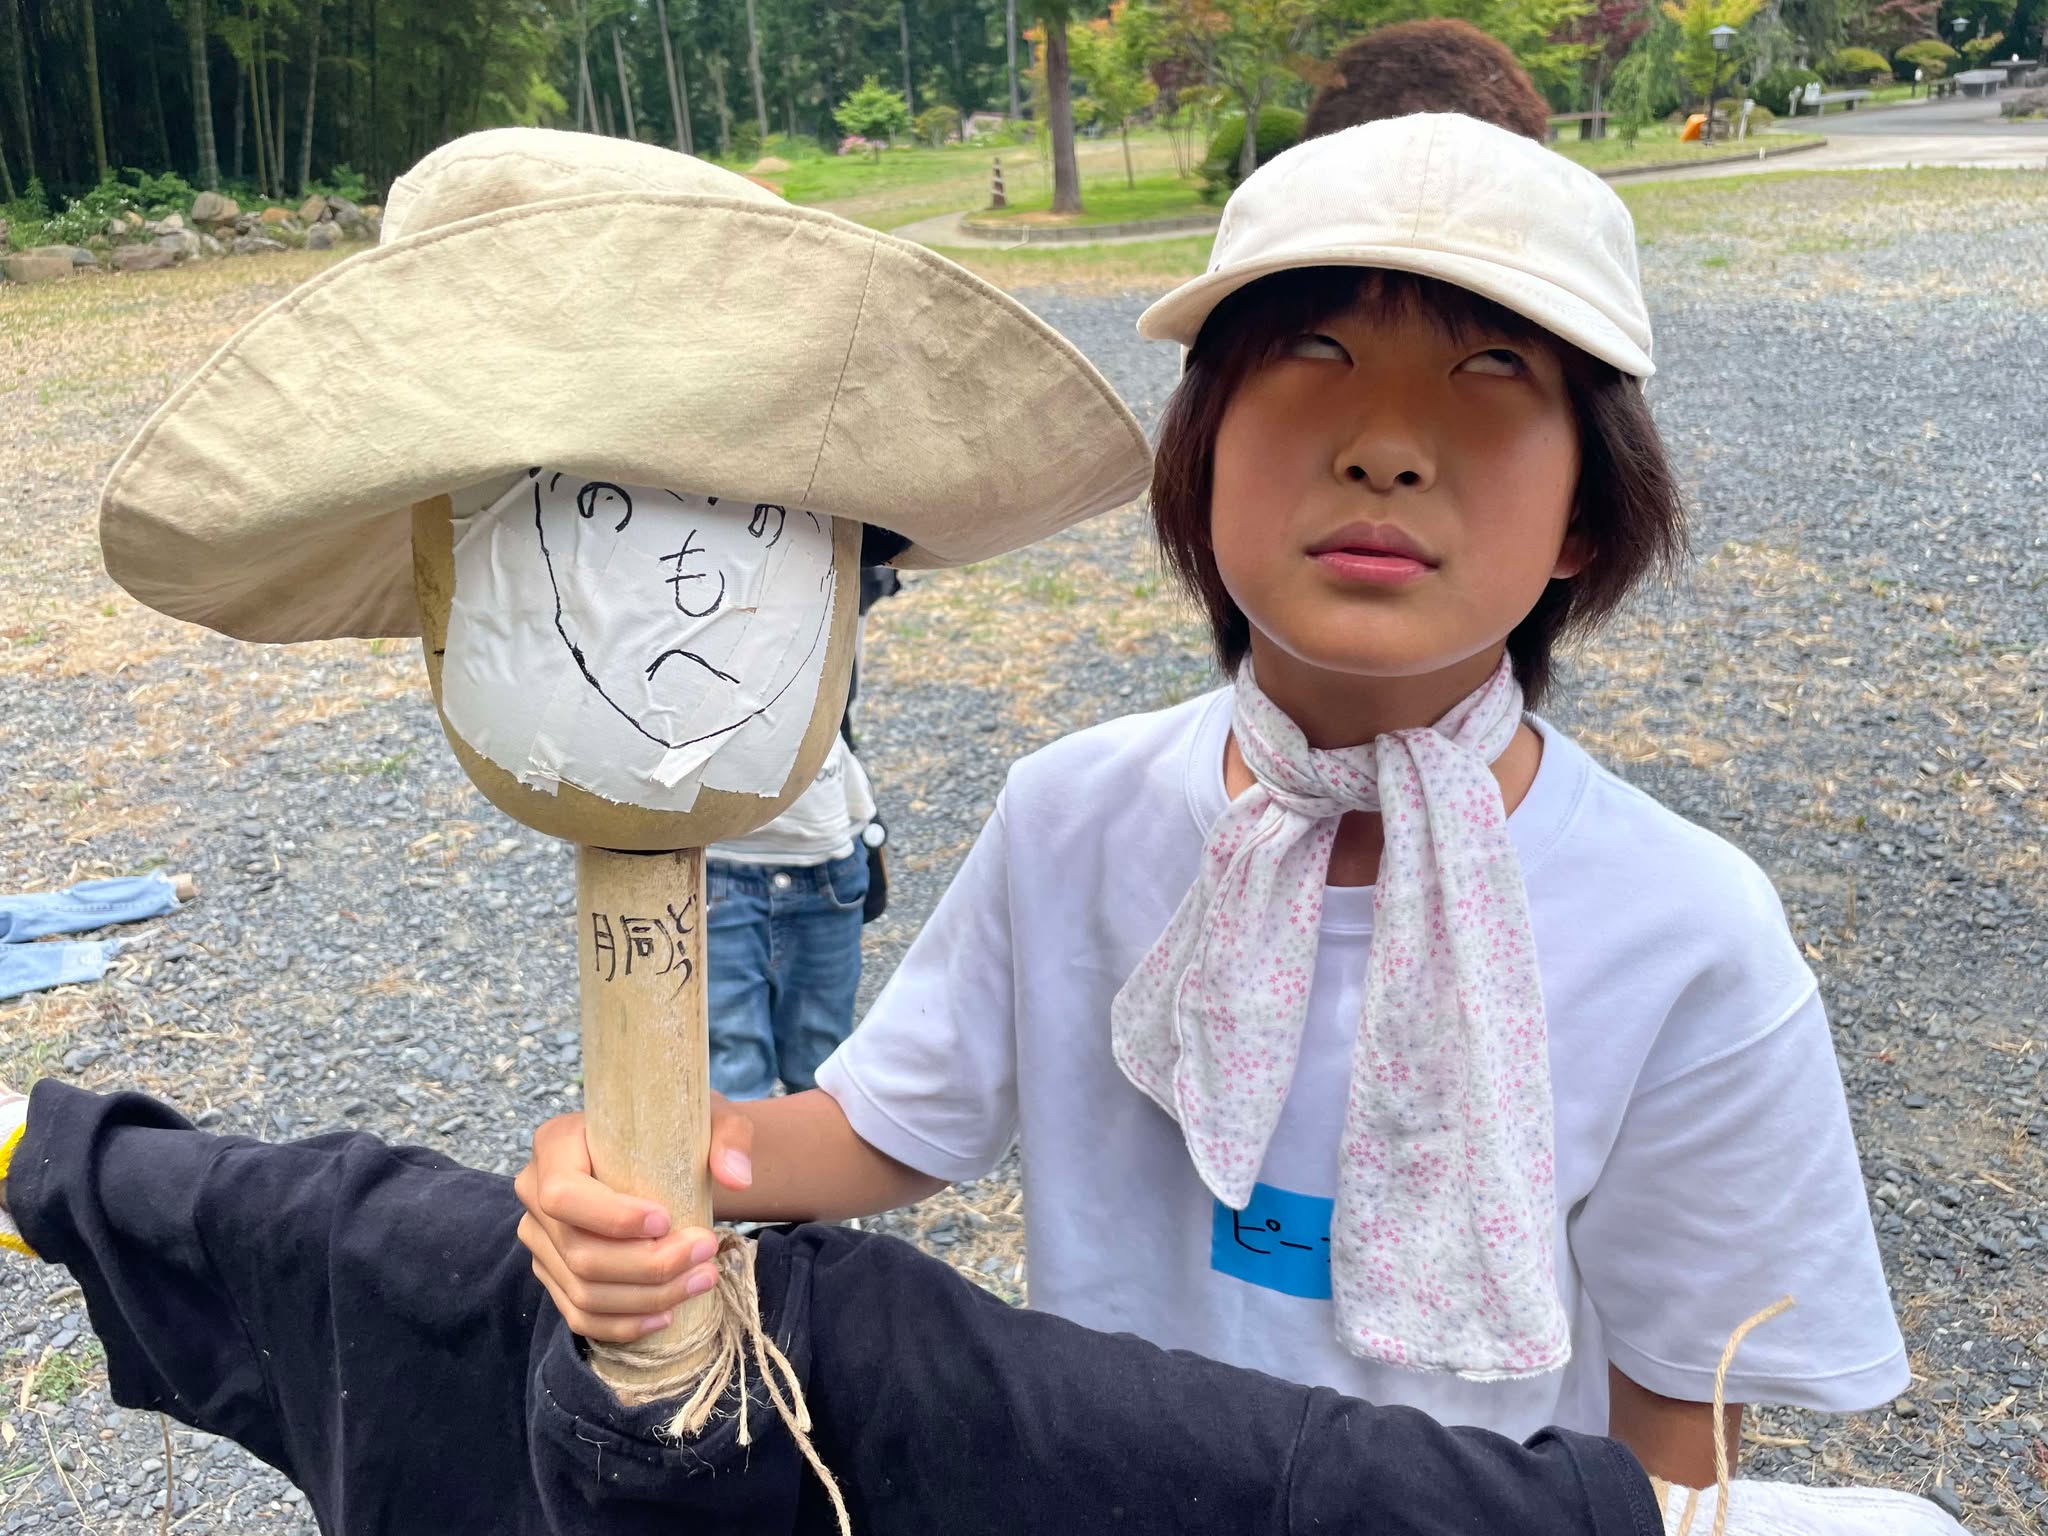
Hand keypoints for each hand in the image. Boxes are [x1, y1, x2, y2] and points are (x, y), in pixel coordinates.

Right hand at [513, 1099, 757, 1343]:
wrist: (663, 1154)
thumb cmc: (678, 1130)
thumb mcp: (709, 1116)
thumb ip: (729, 1137)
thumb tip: (736, 1179)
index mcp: (556, 1144)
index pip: (563, 1194)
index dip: (611, 1218)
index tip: (667, 1220)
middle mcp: (534, 1192)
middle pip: (579, 1252)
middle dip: (649, 1265)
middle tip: (705, 1252)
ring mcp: (540, 1239)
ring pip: (583, 1290)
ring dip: (647, 1297)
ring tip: (701, 1280)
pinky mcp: (553, 1273)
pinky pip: (579, 1315)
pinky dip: (623, 1324)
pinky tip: (666, 1316)